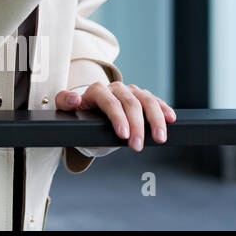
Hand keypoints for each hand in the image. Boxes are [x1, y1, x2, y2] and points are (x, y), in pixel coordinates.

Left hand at [55, 82, 176, 151]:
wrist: (91, 114)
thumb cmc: (80, 114)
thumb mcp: (67, 110)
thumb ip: (65, 102)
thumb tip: (74, 98)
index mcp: (97, 90)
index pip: (110, 103)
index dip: (118, 119)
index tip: (123, 135)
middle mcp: (115, 88)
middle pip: (131, 104)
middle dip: (137, 126)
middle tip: (138, 146)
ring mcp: (130, 91)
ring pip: (147, 100)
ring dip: (155, 120)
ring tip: (159, 138)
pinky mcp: (142, 96)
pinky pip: (155, 101)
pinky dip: (164, 109)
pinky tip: (170, 119)